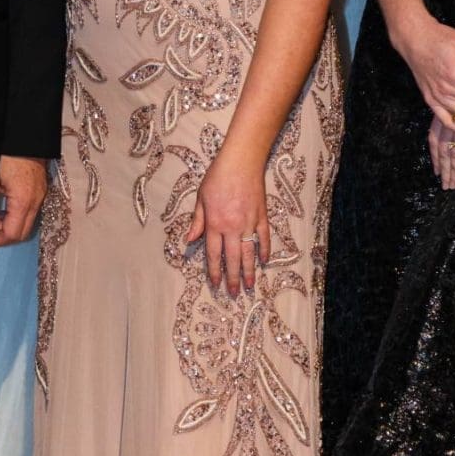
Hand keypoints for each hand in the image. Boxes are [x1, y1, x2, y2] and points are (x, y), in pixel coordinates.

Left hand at [0, 155, 47, 247]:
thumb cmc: (6, 151)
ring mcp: (41, 195)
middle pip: (23, 233)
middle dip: (3, 237)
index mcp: (23, 199)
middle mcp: (36, 200)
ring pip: (28, 223)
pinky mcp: (41, 189)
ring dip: (10, 226)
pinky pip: (30, 212)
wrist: (25, 131)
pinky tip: (3, 208)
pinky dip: (17, 216)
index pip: (13, 233)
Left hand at [186, 144, 269, 295]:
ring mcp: (249, 223)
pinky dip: (265, 250)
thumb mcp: (201, 198)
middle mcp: (232, 227)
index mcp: (215, 223)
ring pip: (249, 252)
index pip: (213, 253)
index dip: (215, 270)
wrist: (241, 162)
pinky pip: (264, 238)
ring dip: (249, 270)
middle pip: (232, 258)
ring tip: (249, 286)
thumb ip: (197, 221)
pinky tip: (264, 261)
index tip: (216, 283)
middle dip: (232, 277)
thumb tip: (189, 239)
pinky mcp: (261, 216)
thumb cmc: (217, 177)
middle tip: (233, 293)